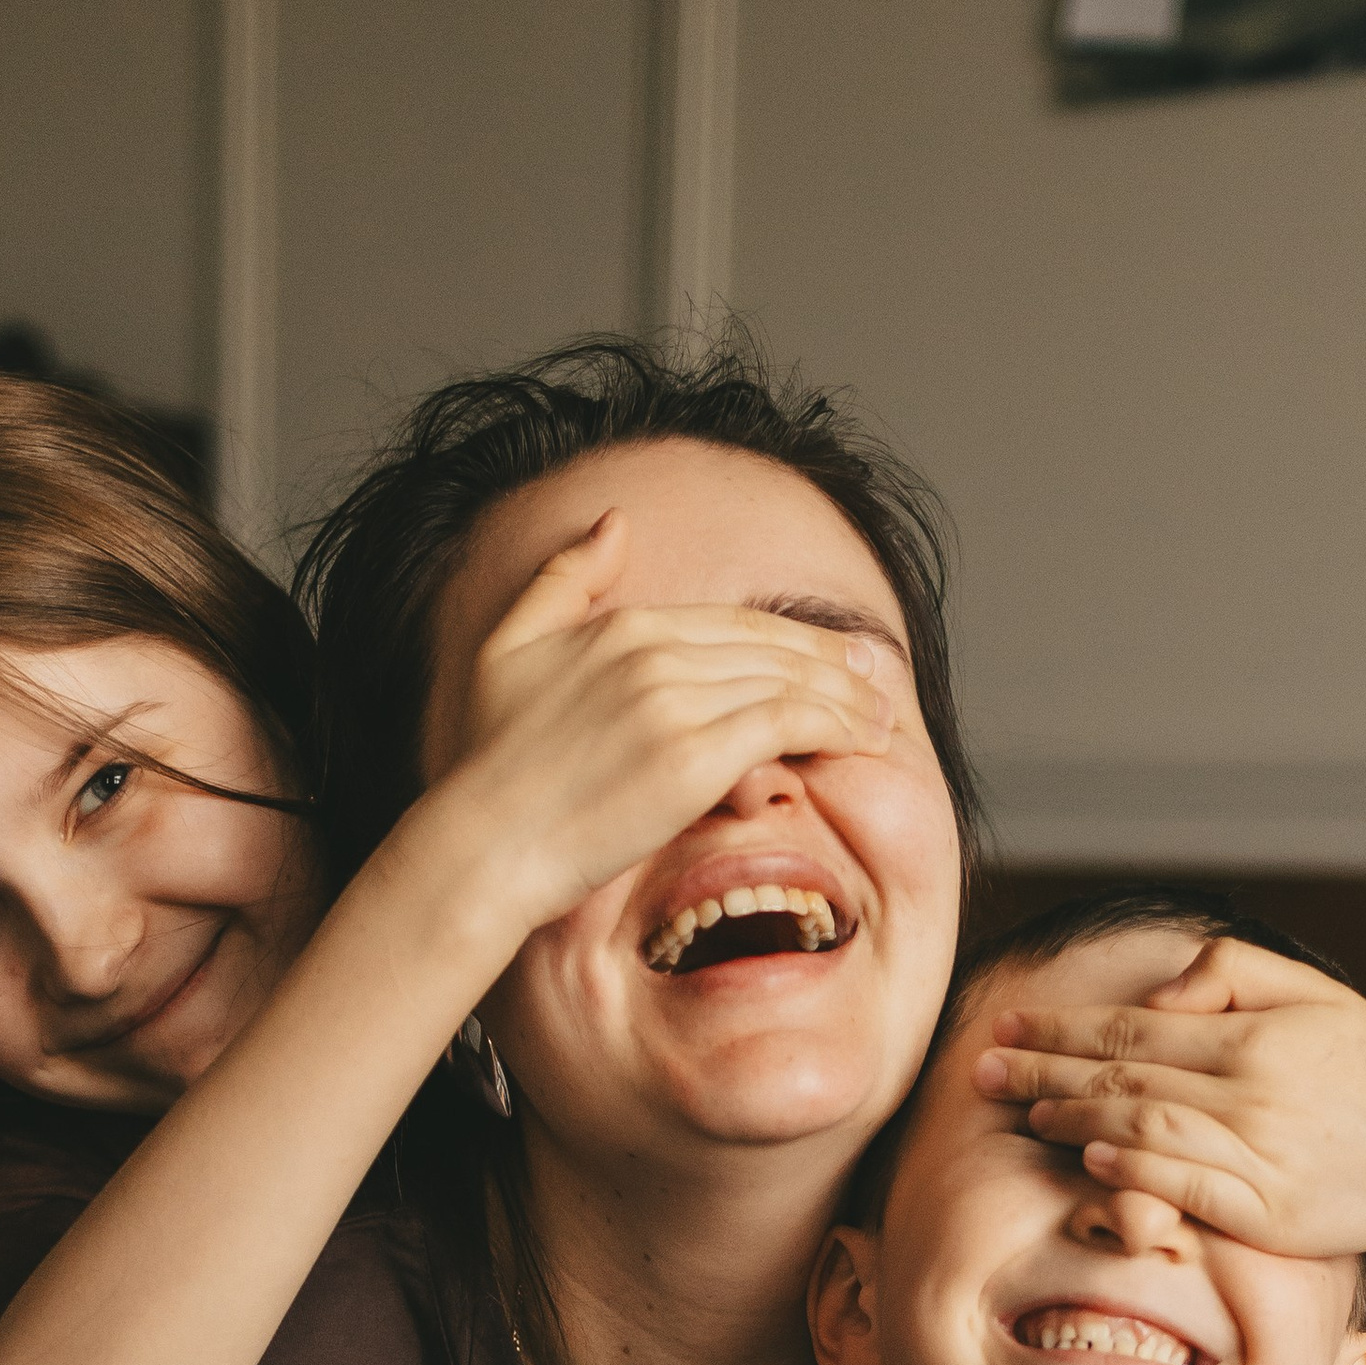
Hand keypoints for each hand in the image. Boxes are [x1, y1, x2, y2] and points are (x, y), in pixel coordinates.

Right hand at [448, 511, 897, 938]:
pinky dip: (834, 726)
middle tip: (878, 681)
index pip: (733, 622)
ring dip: (848, 699)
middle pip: (771, 647)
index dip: (793, 637)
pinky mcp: (691, 758)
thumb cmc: (489, 764)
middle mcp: (654, 651)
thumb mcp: (507, 646)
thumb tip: (615, 521)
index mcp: (621, 623)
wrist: (481, 844)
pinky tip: (863, 741)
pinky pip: (784, 724)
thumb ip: (563, 578)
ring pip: (788, 682)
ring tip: (884, 719)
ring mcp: (674, 702)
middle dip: (834, 664)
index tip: (834, 653)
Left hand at [971, 939, 1365, 1345]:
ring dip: (1078, 1120)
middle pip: (1126, 1075)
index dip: (1061, 1027)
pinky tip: (1091, 1161)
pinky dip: (1135, 1172)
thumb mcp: (1311, 998)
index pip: (1134, 1026)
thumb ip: (1231, 975)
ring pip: (1148, 1129)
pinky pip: (1190, 1188)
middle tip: (982, 1068)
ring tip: (1025, 1112)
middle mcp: (1254, 1090)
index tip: (1005, 1025)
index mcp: (1255, 1035)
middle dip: (1046, 1070)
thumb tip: (1158, 988)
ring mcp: (1262, 1154)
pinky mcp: (1272, 1214)